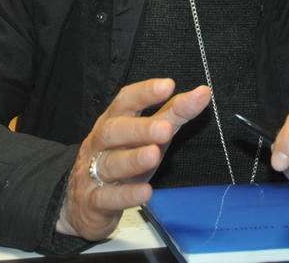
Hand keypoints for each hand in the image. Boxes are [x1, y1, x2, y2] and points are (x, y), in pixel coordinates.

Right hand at [56, 79, 210, 240]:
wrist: (85, 203)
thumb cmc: (123, 160)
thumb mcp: (148, 135)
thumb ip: (174, 114)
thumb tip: (203, 93)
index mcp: (113, 121)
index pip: (125, 101)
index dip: (144, 93)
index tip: (168, 86)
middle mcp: (100, 143)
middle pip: (113, 131)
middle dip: (139, 129)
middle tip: (165, 129)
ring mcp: (93, 172)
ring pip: (110, 163)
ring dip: (132, 159)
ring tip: (154, 155)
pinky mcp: (93, 201)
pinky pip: (107, 197)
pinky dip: (125, 195)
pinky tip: (145, 192)